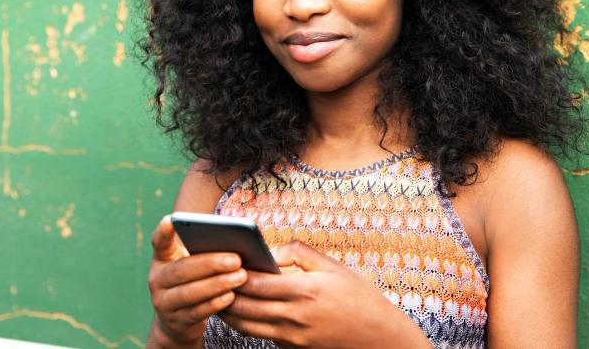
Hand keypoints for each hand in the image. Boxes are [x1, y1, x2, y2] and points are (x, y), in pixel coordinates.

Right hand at [148, 215, 248, 346]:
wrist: (177, 321)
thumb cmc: (191, 282)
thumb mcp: (190, 265)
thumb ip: (201, 253)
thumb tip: (234, 242)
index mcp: (161, 259)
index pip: (159, 243)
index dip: (163, 232)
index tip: (171, 219)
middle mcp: (157, 280)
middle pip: (181, 270)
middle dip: (210, 264)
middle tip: (236, 259)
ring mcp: (163, 302)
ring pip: (189, 293)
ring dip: (217, 285)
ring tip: (240, 277)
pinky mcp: (175, 322)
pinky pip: (196, 312)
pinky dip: (214, 304)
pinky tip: (231, 296)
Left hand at [220, 240, 430, 348]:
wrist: (379, 337)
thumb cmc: (358, 297)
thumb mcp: (332, 267)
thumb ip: (299, 253)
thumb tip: (271, 251)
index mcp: (304, 291)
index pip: (256, 283)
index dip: (234, 273)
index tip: (221, 261)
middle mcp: (295, 316)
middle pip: (244, 306)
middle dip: (223, 292)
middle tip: (209, 278)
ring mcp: (293, 337)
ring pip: (246, 325)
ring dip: (228, 311)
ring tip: (216, 294)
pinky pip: (260, 336)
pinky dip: (245, 324)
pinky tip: (239, 311)